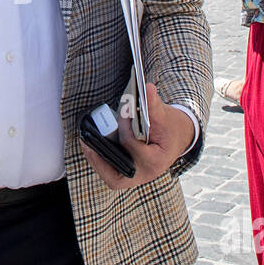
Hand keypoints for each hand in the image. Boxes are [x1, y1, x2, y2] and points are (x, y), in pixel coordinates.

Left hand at [78, 82, 197, 189]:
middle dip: (100, 156)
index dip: (124, 127)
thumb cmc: (171, 128)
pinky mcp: (130, 174)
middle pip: (116, 172)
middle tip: (86, 140)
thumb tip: (147, 88)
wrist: (178, 137)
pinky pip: (111, 171)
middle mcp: (145, 174)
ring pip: (110, 175)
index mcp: (156, 161)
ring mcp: (137, 176)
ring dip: (96, 159)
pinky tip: (92, 145)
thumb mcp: (165, 115)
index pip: (131, 144)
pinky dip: (101, 159)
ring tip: (85, 142)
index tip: (121, 112)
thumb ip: (153, 104)